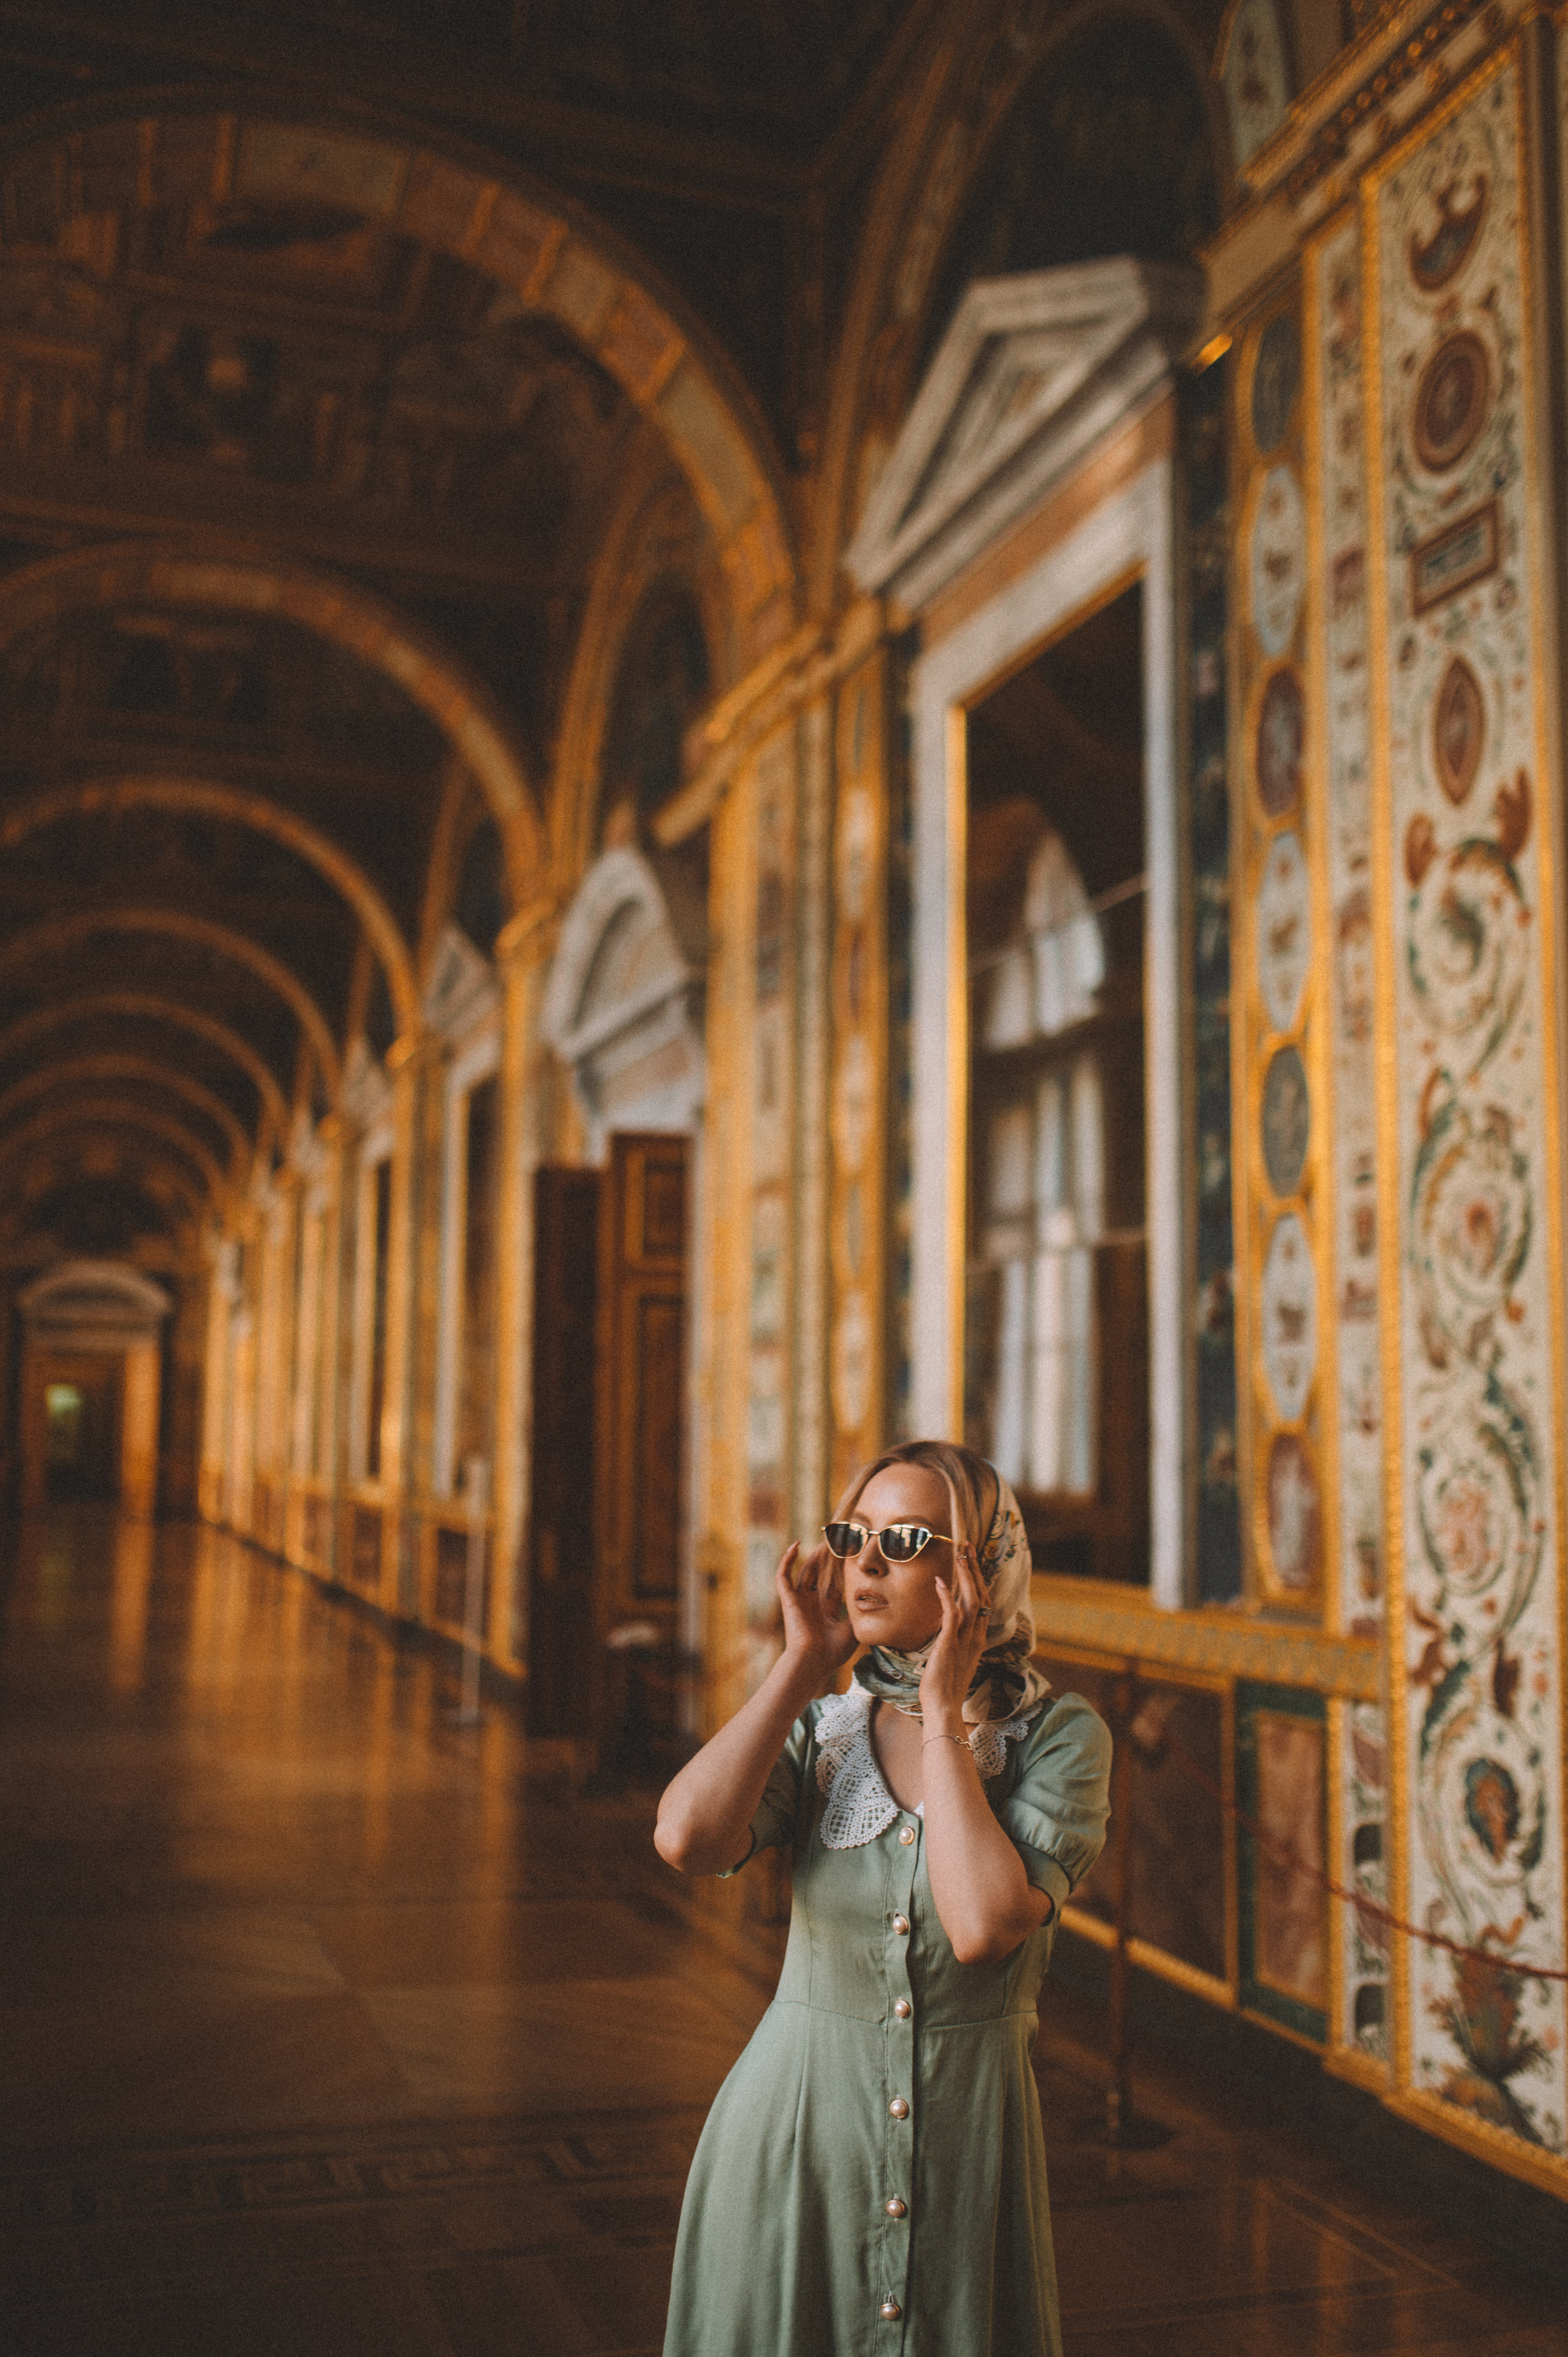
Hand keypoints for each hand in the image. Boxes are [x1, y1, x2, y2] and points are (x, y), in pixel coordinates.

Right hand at [776, 1539, 856, 1675]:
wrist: (814, 1661)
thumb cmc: (832, 1652)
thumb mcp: (852, 1629)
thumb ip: (858, 1614)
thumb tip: (873, 1602)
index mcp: (825, 1612)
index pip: (834, 1586)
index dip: (842, 1572)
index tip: (851, 1558)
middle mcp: (811, 1604)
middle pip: (820, 1576)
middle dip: (829, 1561)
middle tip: (839, 1543)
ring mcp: (799, 1601)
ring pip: (805, 1571)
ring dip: (813, 1556)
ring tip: (824, 1540)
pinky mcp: (788, 1599)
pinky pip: (783, 1576)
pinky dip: (787, 1560)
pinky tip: (796, 1545)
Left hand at [918, 1540, 990, 1725]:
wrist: (943, 1707)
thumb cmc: (944, 1685)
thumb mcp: (953, 1657)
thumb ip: (955, 1639)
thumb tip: (949, 1625)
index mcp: (977, 1638)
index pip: (982, 1602)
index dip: (978, 1579)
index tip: (972, 1560)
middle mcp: (975, 1636)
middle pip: (980, 1595)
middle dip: (974, 1569)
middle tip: (968, 1547)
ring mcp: (965, 1640)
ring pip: (970, 1601)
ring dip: (965, 1576)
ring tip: (960, 1555)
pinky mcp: (950, 1644)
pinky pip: (951, 1616)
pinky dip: (946, 1598)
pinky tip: (940, 1582)